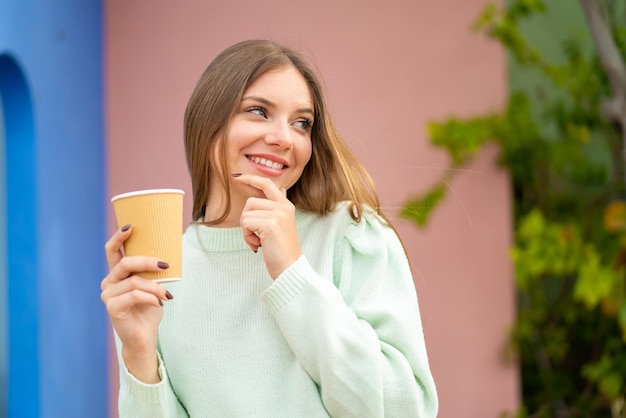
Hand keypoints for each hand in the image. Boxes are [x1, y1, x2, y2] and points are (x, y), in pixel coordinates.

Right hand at [100, 225, 172, 381]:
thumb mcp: (153, 286)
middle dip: (146, 261)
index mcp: (117, 274)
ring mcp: (108, 295)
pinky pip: (134, 295)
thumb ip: (153, 272)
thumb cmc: (149, 310)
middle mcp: (109, 282)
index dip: (118, 237)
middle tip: (165, 264)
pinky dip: (150, 298)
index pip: (112, 251)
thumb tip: (168, 256)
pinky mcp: (112, 308)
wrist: (144, 337)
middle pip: (125, 263)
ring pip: (134, 282)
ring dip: (155, 287)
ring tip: (166, 295)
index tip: (130, 226)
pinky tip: (159, 304)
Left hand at [234, 174, 301, 278]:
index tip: (237, 177)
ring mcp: (278, 214)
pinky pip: (246, 223)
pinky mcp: (270, 224)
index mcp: (287, 206)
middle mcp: (284, 207)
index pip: (267, 184)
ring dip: (246, 230)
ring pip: (246, 213)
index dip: (251, 179)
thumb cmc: (282, 250)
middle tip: (256, 235)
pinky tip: (258, 245)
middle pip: (251, 202)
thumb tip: (281, 188)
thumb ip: (278, 207)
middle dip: (247, 219)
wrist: (290, 269)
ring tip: (259, 241)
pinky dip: (247, 237)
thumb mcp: (283, 224)